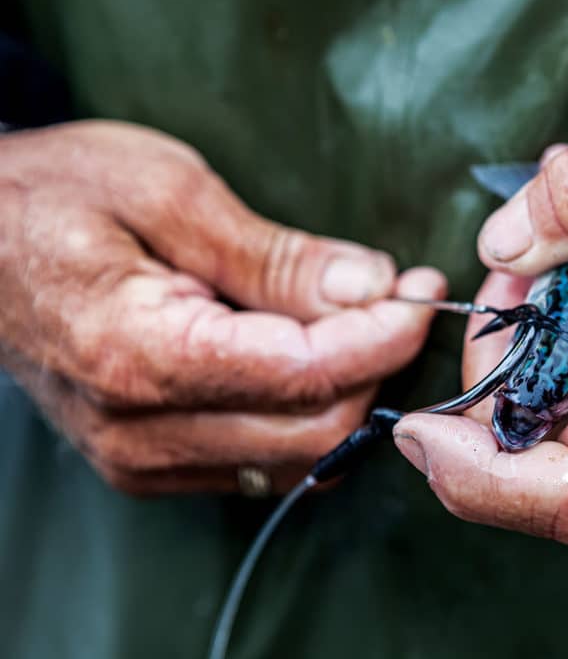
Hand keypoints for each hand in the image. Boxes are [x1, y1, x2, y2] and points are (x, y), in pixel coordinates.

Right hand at [0, 121, 444, 493]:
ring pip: (300, 459)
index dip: (383, 334)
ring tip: (360, 322)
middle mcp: (141, 431)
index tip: (421, 290)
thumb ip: (274, 254)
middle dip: (377, 364)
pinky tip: (313, 359)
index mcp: (141, 355)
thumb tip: (370, 287)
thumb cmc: (55, 197)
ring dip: (351, 394)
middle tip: (398, 298)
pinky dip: (310, 416)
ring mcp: (143, 461)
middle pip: (317, 429)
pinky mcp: (152, 466)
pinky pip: (265, 463)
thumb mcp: (168, 192)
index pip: (306, 373)